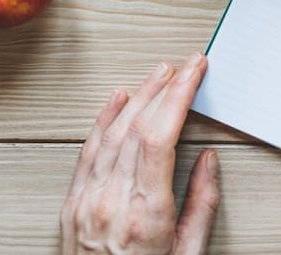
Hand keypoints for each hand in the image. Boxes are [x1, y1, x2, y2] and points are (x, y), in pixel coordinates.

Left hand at [60, 54, 218, 254]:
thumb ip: (201, 206)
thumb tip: (208, 161)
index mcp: (145, 215)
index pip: (161, 136)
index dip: (179, 95)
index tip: (195, 71)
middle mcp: (111, 202)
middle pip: (136, 127)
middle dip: (163, 88)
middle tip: (184, 65)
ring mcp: (86, 203)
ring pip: (110, 133)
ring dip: (137, 97)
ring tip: (158, 74)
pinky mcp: (71, 207)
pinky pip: (86, 151)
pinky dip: (102, 120)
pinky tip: (116, 100)